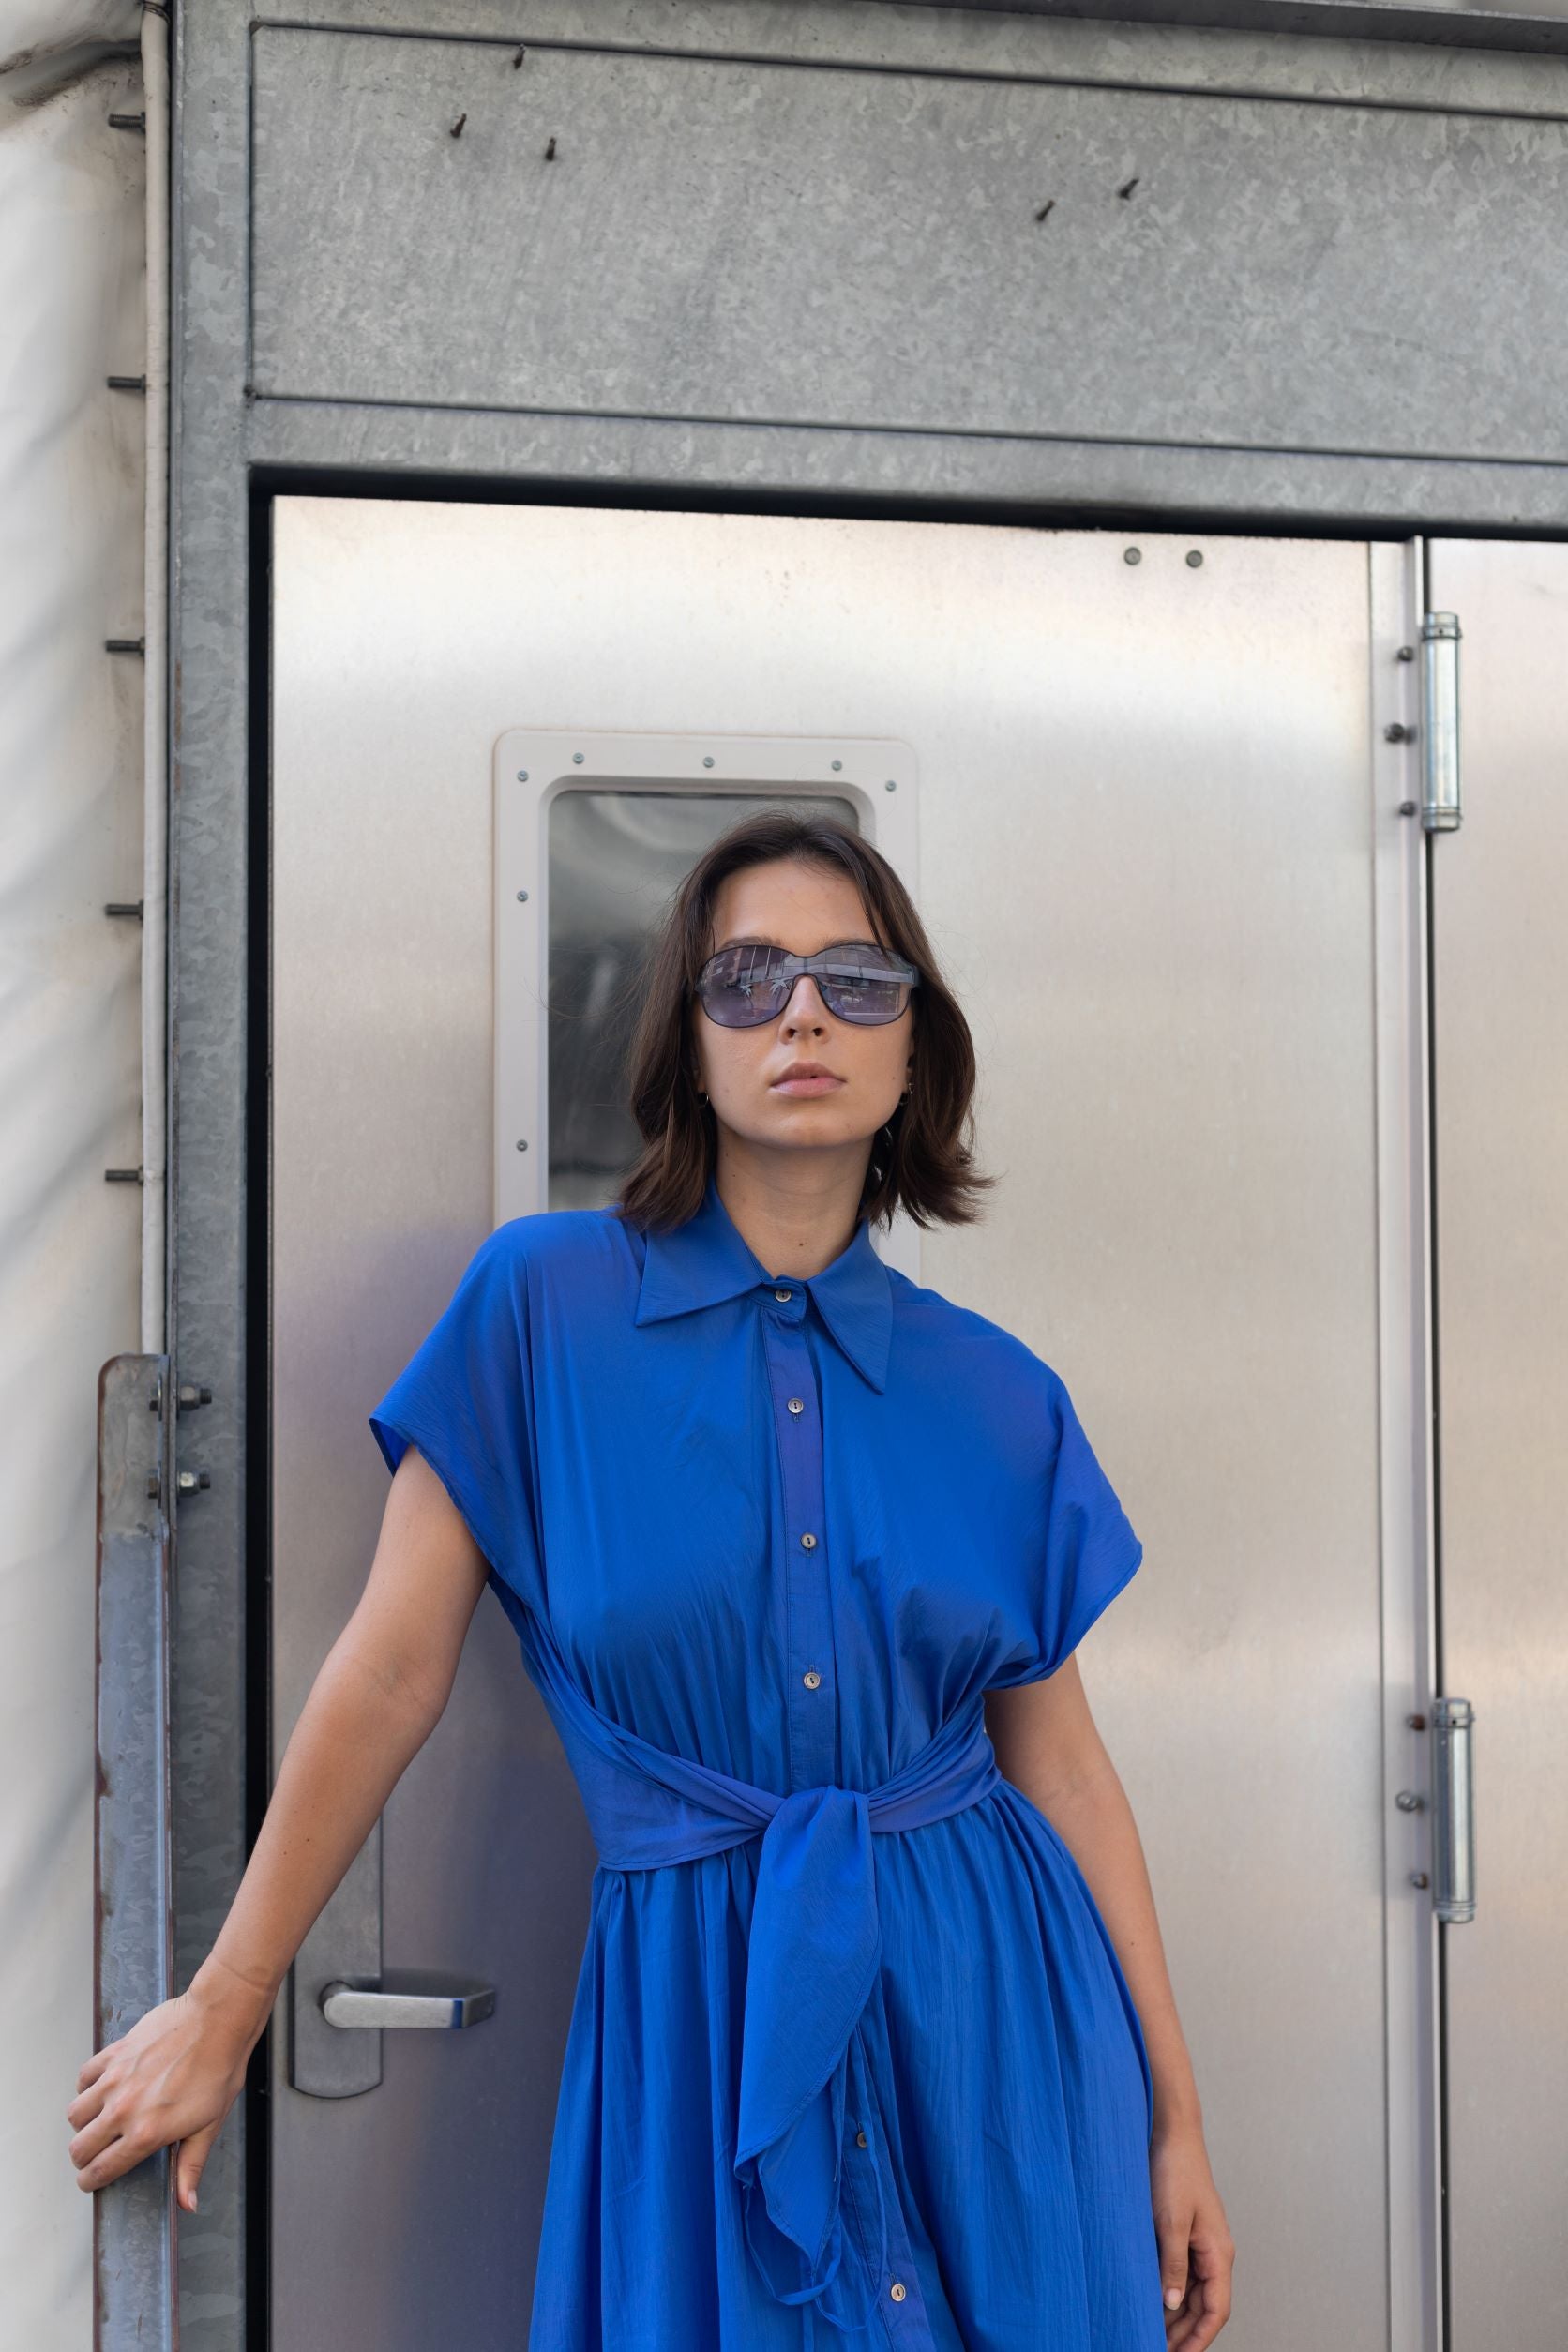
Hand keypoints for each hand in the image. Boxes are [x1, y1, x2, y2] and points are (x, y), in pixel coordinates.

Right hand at [66, 1966, 268, 2213]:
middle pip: (79, 2147)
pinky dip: (87, 2087)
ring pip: (75, 2114)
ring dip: (83, 2123)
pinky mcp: (115, 2054)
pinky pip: (84, 2077)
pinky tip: (103, 2089)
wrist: (218, 2020)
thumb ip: (191, 2166)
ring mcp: (116, 2080)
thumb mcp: (209, 2126)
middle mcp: (124, 2109)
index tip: (91, 2181)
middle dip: (84, 2158)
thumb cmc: (219, 2070)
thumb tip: (187, 2203)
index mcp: (146, 2133)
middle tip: (96, 2155)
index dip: (90, 2182)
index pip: (100, 2170)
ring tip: (99, 2123)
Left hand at [1150, 2115, 1233, 2346]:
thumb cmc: (1174, 2172)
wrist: (1172, 2134)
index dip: (1200, 2338)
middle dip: (1185, 2333)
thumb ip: (1173, 2265)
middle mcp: (1215, 2253)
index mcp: (1219, 2254)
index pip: (1217, 2310)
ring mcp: (1201, 2244)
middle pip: (1205, 2306)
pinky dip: (1169, 2292)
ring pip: (1193, 2292)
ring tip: (1151, 2333)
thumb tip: (1173, 2305)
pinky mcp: (1187, 2234)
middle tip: (1156, 2348)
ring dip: (1176, 2316)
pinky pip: (1182, 2274)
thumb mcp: (1170, 2222)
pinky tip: (1151, 2302)